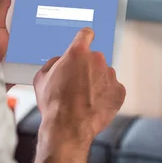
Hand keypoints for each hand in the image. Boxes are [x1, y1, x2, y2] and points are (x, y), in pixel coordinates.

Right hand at [34, 28, 125, 145]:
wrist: (67, 128)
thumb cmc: (54, 104)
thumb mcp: (42, 78)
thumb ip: (54, 63)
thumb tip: (60, 62)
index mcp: (78, 52)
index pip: (86, 34)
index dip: (84, 38)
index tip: (85, 41)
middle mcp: (97, 60)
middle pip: (94, 58)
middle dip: (87, 67)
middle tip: (77, 84)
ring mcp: (110, 75)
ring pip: (104, 74)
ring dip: (97, 82)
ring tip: (85, 98)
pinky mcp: (119, 91)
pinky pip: (113, 88)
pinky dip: (106, 95)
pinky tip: (95, 104)